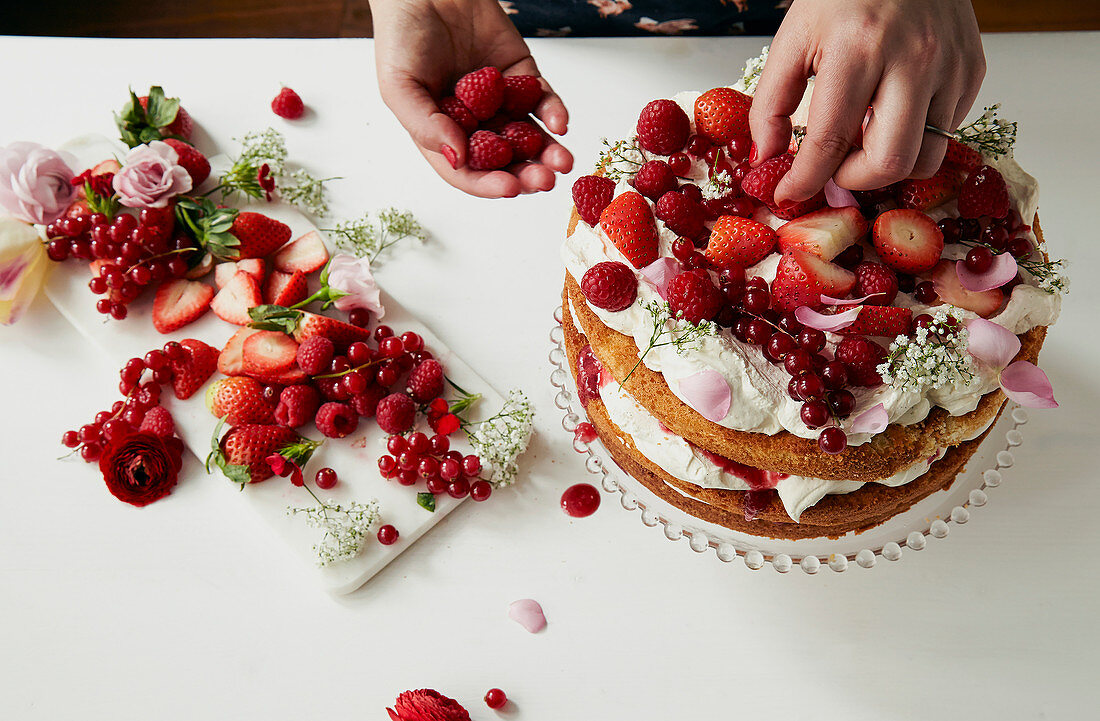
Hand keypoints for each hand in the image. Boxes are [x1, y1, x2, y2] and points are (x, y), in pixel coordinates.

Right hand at [371, 0, 572, 197]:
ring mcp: (500, 103)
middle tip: (543, 181)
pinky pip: (543, 101)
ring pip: (530, 138)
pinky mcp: (522, 77)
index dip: (488, 184)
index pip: (468, 172)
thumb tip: (458, 158)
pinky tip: (559, 124)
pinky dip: (554, 113)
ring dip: (548, 153)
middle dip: (526, 175)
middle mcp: (473, 125)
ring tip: (561, 162)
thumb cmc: (401, 38)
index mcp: (442, 136)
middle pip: (504, 162)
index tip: (509, 188)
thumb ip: (425, 126)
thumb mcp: (399, 86)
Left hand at [749, 0, 985, 204]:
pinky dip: (913, 137)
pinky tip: (890, 112)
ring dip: (887, 164)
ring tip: (861, 141)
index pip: (830, 141)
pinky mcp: (972, 69)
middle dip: (854, 181)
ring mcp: (949, 66)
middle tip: (833, 168)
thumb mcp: (794, 39)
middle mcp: (912, 59)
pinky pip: (945, 131)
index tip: (789, 195)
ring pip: (925, 157)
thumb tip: (766, 159)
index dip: (805, 180)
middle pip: (889, 162)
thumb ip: (772, 104)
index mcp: (858, 49)